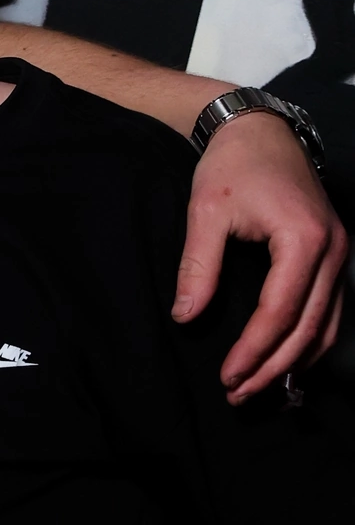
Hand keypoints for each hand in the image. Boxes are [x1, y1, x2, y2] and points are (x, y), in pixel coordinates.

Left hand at [172, 111, 346, 401]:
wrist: (260, 131)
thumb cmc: (233, 166)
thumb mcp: (205, 212)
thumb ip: (198, 267)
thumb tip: (185, 317)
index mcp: (304, 239)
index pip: (280, 312)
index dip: (254, 351)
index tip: (228, 377)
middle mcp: (333, 249)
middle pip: (309, 327)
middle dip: (274, 367)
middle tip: (239, 394)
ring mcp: (340, 252)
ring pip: (328, 324)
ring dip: (295, 361)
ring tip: (258, 386)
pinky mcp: (335, 254)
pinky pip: (332, 309)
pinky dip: (312, 340)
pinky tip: (286, 360)